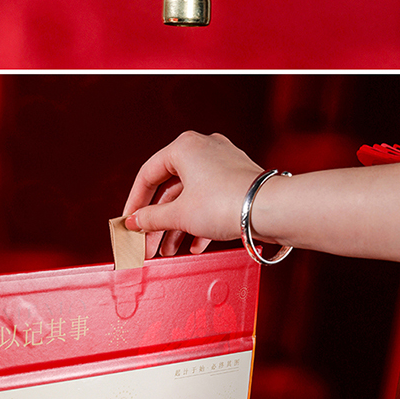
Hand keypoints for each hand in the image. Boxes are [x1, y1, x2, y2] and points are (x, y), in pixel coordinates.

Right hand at [123, 128, 261, 253]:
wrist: (270, 209)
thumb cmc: (226, 203)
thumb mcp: (180, 214)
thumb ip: (151, 218)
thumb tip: (134, 221)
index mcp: (184, 147)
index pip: (148, 175)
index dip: (135, 203)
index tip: (129, 223)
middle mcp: (204, 149)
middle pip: (170, 189)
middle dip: (158, 222)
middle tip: (146, 244)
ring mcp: (223, 163)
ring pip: (191, 196)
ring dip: (177, 226)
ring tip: (168, 251)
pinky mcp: (237, 179)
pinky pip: (210, 199)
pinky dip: (199, 221)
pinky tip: (195, 245)